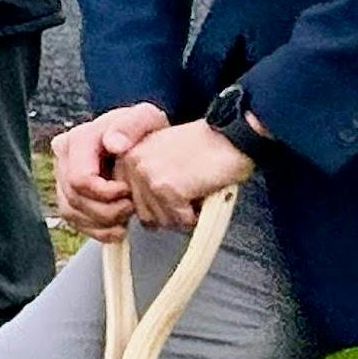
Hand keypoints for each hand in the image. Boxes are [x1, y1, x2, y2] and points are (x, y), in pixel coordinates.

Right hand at [50, 102, 167, 240]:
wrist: (143, 141)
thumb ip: (131, 125)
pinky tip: (119, 228)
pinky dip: (97, 230)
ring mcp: (62, 177)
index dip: (105, 194)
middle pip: (74, 199)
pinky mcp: (68, 194)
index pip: (80, 179)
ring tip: (127, 216)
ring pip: (71, 212)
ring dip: (102, 223)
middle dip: (106, 211)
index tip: (129, 192)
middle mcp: (63, 158)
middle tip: (132, 207)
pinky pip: (74, 221)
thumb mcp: (146, 118)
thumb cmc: (145, 131)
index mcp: (77, 139)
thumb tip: (112, 144)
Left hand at [123, 116, 254, 232]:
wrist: (231, 137)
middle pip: (145, 215)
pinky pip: (180, 220)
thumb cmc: (203, 148)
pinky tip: (203, 194)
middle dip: (171, 212)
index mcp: (126, 156)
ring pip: (163, 220)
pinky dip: (197, 214)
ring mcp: (147, 175)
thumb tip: (141, 214)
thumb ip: (144, 178)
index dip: (156, 205)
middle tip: (190, 193)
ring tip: (196, 191)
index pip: (129, 201)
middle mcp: (130, 164)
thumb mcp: (160, 156)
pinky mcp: (166, 187)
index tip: (173, 195)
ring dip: (184, 214)